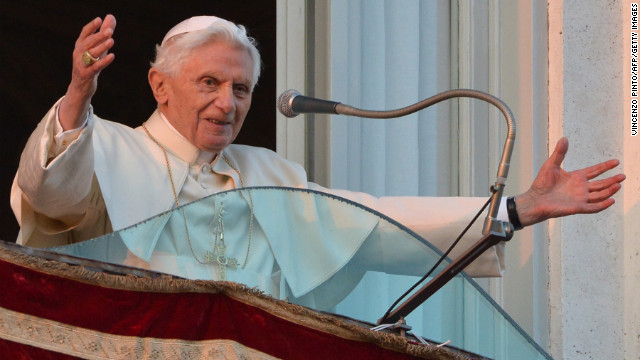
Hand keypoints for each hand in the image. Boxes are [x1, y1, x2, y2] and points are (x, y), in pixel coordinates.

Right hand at [59, 15, 116, 129]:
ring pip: (91, 54)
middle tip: (110, 31)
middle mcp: (78, 54)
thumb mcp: (98, 48)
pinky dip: (103, 61)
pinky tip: (112, 56)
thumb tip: (111, 17)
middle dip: (99, 36)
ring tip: (112, 41)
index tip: (99, 20)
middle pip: (88, 42)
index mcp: (80, 46)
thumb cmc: (90, 64)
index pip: (84, 34)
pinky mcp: (86, 75)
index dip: (91, 27)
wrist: (80, 87)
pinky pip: (95, 67)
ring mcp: (81, 64)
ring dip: (101, 47)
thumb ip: (104, 33)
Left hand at [514, 137, 624, 226]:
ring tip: (618, 184)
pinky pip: (593, 207)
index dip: (605, 166)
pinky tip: (611, 200)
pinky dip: (602, 204)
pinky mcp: (577, 207)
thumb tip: (564, 138)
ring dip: (609, 190)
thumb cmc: (541, 184)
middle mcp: (580, 188)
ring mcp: (580, 198)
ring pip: (599, 195)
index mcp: (576, 177)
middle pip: (601, 184)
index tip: (616, 161)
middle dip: (612, 180)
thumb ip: (559, 153)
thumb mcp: (551, 165)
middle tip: (623, 176)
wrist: (535, 199)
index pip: (595, 171)